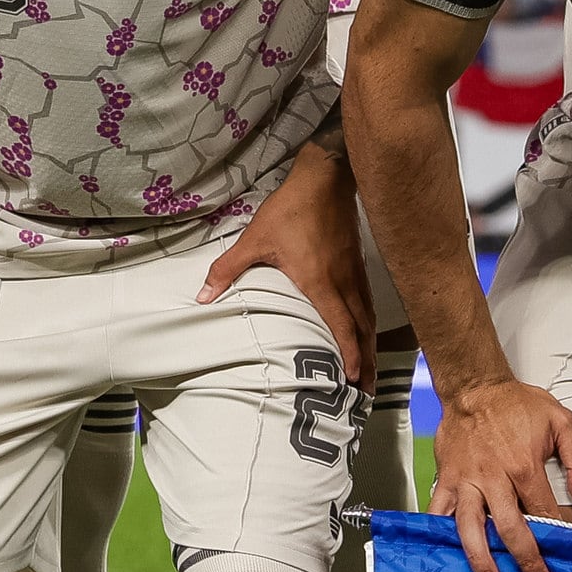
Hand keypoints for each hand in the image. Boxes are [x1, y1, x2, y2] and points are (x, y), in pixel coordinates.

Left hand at [201, 144, 370, 399]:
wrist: (325, 179)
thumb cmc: (291, 210)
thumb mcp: (254, 239)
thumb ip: (228, 270)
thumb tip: (201, 297)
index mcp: (320, 282)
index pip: (340, 326)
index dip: (349, 354)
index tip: (354, 379)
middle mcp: (343, 283)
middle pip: (361, 330)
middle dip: (366, 362)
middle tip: (367, 391)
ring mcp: (354, 275)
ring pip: (368, 318)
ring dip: (371, 347)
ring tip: (371, 372)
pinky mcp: (357, 266)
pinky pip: (368, 304)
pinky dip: (369, 325)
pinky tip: (366, 334)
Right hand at [431, 377, 571, 571]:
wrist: (475, 387)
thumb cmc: (517, 404)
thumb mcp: (561, 420)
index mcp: (524, 466)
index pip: (544, 510)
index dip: (556, 534)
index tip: (565, 554)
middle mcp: (494, 478)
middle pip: (509, 528)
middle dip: (525, 559)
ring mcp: (466, 480)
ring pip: (470, 526)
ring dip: (481, 557)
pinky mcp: (446, 478)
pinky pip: (440, 511)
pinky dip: (441, 533)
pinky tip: (446, 553)